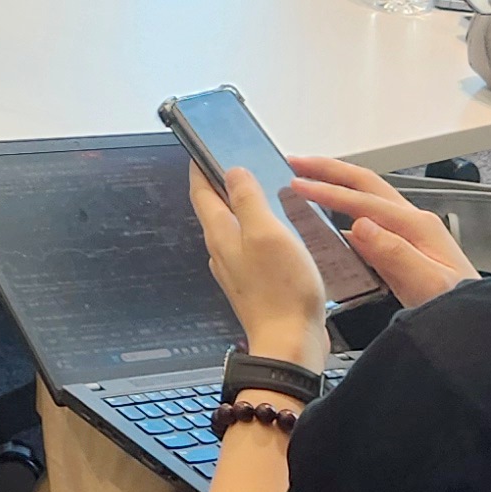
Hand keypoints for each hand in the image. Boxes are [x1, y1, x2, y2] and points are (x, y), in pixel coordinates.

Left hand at [186, 164, 329, 364]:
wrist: (289, 344)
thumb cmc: (281, 290)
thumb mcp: (267, 233)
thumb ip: (248, 200)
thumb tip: (232, 172)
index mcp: (221, 234)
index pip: (201, 191)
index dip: (201, 167)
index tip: (203, 148)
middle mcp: (222, 250)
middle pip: (215, 208)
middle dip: (222, 183)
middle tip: (238, 162)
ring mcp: (237, 269)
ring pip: (233, 228)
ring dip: (242, 207)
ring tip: (261, 190)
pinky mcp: (254, 284)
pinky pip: (250, 247)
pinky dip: (258, 230)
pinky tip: (277, 231)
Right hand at [281, 155, 476, 307]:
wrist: (476, 325)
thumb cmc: (457, 308)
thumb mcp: (427, 284)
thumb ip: (394, 254)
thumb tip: (361, 226)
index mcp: (417, 226)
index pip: (364, 201)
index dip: (327, 190)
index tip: (297, 184)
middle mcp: (413, 223)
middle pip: (366, 184)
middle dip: (329, 170)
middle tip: (296, 162)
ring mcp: (409, 234)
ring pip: (366, 199)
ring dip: (335, 186)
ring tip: (306, 182)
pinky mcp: (403, 249)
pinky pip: (367, 222)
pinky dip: (342, 213)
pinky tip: (327, 223)